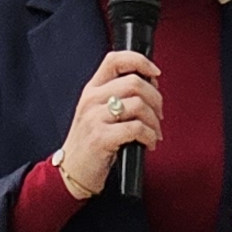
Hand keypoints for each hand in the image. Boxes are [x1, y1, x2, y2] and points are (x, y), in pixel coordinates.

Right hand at [57, 49, 160, 198]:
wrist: (73, 172)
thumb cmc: (91, 143)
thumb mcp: (98, 112)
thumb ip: (118, 96)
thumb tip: (151, 85)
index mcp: (92, 90)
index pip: (115, 60)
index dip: (140, 61)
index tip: (155, 73)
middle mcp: (91, 100)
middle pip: (134, 82)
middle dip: (156, 99)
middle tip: (158, 114)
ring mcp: (94, 118)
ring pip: (139, 105)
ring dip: (154, 121)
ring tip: (154, 133)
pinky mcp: (101, 138)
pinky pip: (137, 128)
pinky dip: (149, 136)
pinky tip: (148, 143)